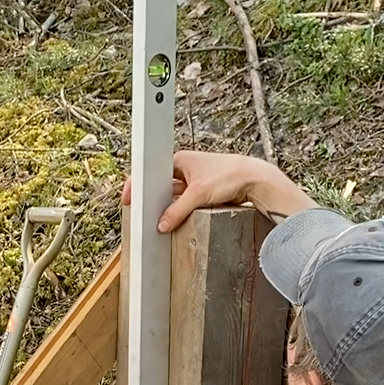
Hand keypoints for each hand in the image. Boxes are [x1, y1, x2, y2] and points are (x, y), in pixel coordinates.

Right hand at [123, 151, 313, 232]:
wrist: (255, 180)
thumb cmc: (229, 175)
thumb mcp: (198, 194)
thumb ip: (177, 211)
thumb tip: (162, 225)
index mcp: (179, 159)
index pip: (150, 172)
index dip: (137, 186)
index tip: (128, 199)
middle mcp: (185, 168)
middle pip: (160, 186)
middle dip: (153, 199)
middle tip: (142, 213)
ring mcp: (194, 181)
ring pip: (173, 196)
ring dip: (168, 207)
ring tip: (158, 218)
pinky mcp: (203, 192)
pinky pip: (184, 203)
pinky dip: (179, 211)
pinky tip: (174, 220)